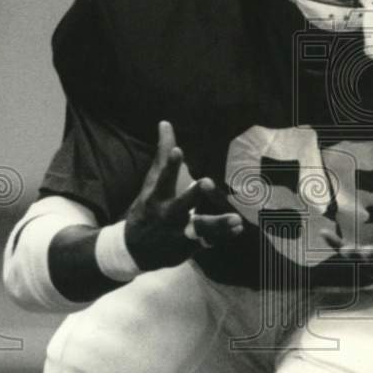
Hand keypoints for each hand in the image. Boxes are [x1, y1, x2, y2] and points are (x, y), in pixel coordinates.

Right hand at [124, 120, 242, 270]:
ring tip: (236, 220)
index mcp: (157, 197)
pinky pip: (208, 240)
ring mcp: (178, 231)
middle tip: (206, 181)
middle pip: (180, 204)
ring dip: (218, 224)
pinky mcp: (189, 245)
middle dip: (193, 195)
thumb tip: (166, 123)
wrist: (134, 249)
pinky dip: (223, 235)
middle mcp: (167, 214)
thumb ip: (163, 154)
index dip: (169, 164)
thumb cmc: (148, 207)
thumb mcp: (152, 183)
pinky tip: (238, 229)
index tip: (177, 150)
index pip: (163, 178)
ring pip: (199, 228)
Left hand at [320, 200, 372, 293]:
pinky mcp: (367, 263)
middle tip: (351, 251)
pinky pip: (348, 255)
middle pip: (370, 266)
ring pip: (354, 262)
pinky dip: (336, 245)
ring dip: (341, 249)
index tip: (370, 253)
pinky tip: (323, 233)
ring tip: (326, 236)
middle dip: (360, 258)